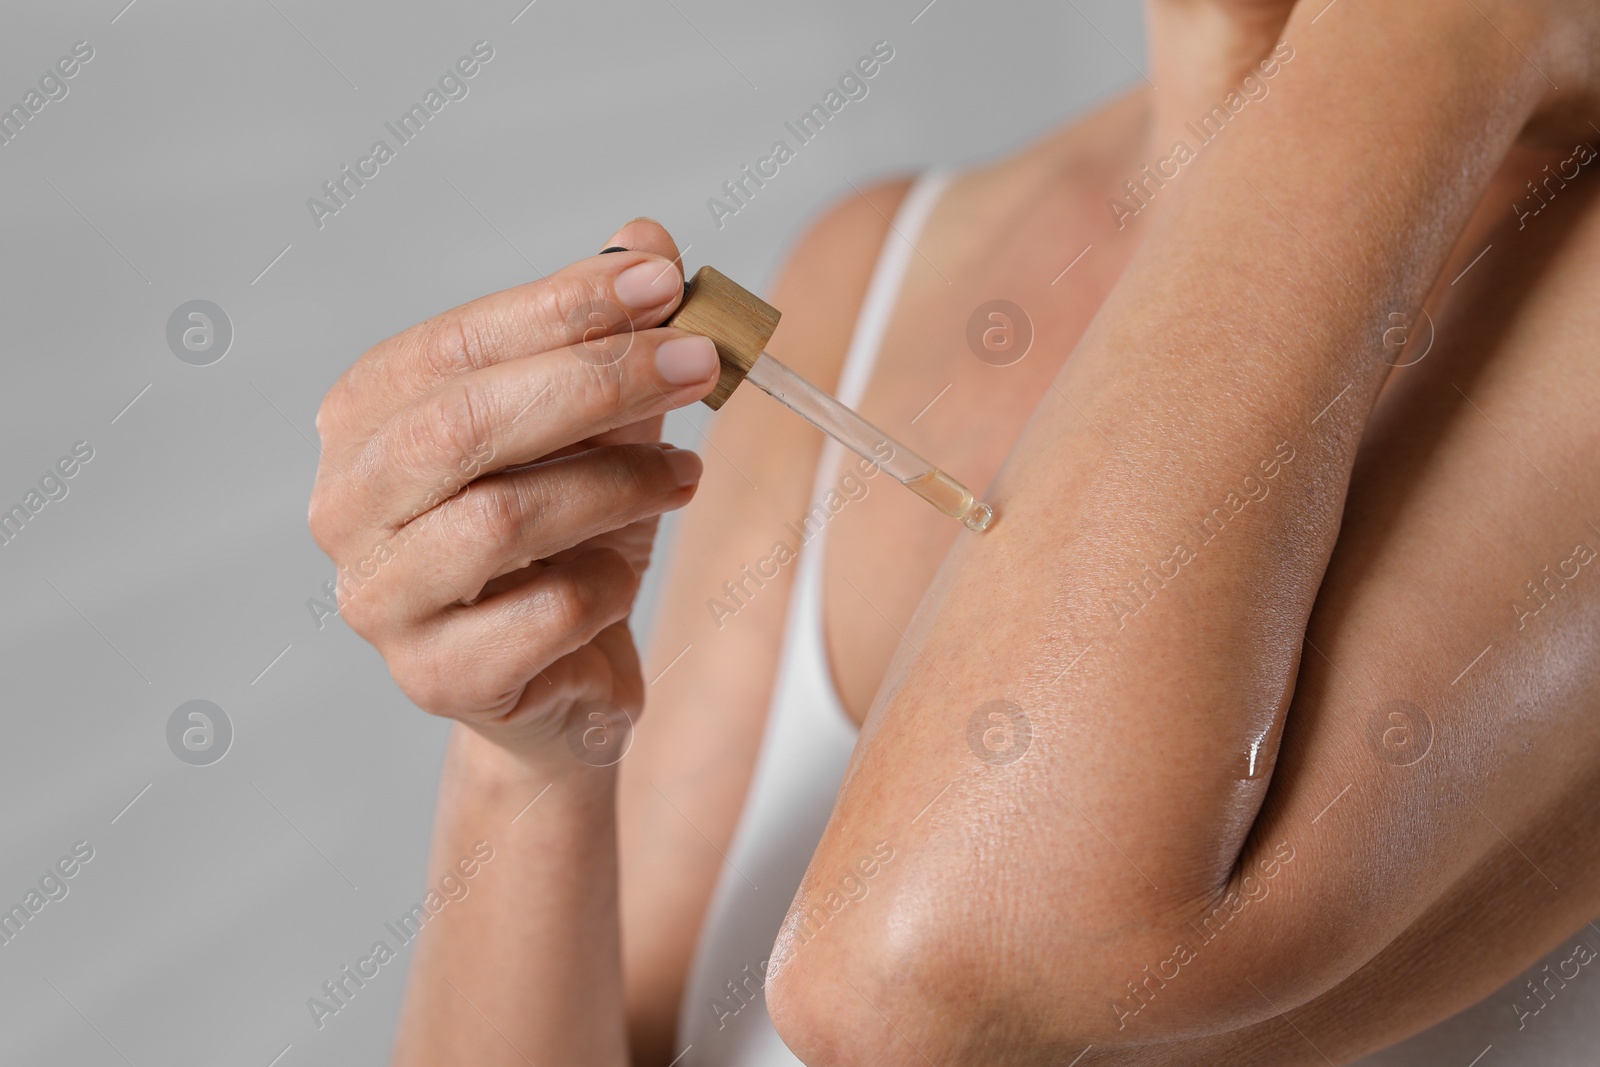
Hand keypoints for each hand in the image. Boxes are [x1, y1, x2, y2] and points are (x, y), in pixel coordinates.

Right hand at [308, 220, 717, 773]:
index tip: (663, 282)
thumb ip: (608, 335)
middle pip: (464, 426)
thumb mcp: (595, 427)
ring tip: (685, 476)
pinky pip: (543, 614)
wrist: (562, 679)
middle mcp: (346, 506)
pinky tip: (624, 574)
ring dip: (618, 485)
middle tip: (700, 362)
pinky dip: (607, 583)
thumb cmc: (567, 539)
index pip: (454, 346)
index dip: (560, 307)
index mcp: (367, 420)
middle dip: (597, 383)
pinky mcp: (435, 678)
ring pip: (501, 519)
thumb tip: (646, 238)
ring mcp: (380, 600)